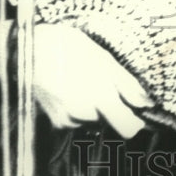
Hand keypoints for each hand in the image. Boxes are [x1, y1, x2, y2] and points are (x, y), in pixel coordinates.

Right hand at [30, 23, 152, 138]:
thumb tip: (146, 104)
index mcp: (100, 97)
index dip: (135, 120)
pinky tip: (69, 90)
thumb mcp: (104, 59)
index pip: (128, 128)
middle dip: (110, 108)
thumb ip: (127, 85)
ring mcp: (69, 120)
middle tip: (99, 83)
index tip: (134, 109)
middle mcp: (84, 114)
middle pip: (110, 122)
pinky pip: (78, 121)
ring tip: (81, 82)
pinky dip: (78, 109)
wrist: (29, 51)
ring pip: (94, 121)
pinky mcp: (57, 122)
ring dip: (93, 107)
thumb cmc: (68, 47)